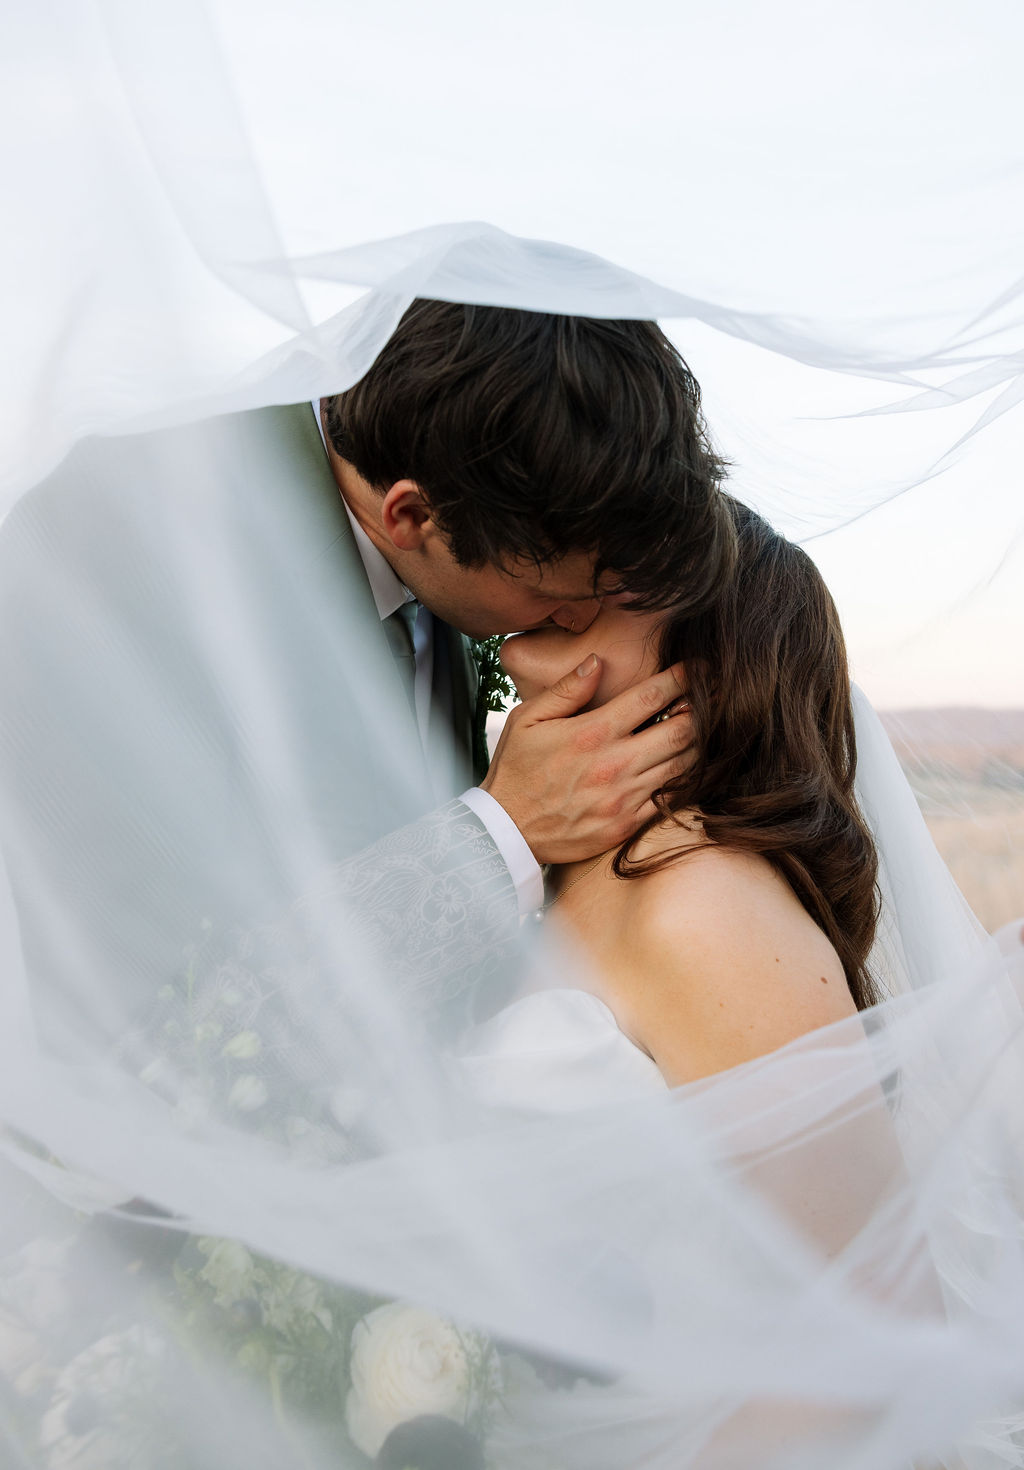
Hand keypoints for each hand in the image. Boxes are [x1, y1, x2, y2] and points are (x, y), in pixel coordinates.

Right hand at [480, 654, 693, 864]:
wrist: (505, 832)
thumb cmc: (515, 771)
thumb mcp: (527, 720)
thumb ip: (565, 690)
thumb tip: (597, 661)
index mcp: (592, 733)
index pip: (650, 697)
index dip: (680, 679)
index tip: (696, 668)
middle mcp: (613, 764)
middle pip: (680, 731)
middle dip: (701, 711)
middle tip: (711, 700)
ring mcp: (623, 798)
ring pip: (682, 766)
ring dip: (698, 745)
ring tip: (703, 730)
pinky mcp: (626, 825)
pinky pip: (669, 799)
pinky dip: (683, 780)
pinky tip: (685, 767)